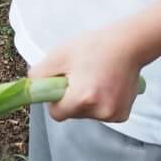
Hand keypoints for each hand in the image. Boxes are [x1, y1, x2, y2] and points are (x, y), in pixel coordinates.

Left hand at [28, 23, 146, 122]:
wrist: (128, 45)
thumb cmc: (93, 47)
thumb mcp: (59, 55)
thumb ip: (39, 74)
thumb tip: (31, 89)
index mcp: (83, 98)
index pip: (57, 114)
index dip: (55, 99)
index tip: (61, 84)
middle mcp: (100, 112)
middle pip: (73, 113)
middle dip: (72, 98)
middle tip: (80, 76)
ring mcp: (114, 115)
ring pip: (87, 114)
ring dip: (86, 100)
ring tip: (95, 77)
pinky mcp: (122, 115)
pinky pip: (101, 112)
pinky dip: (100, 102)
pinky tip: (106, 84)